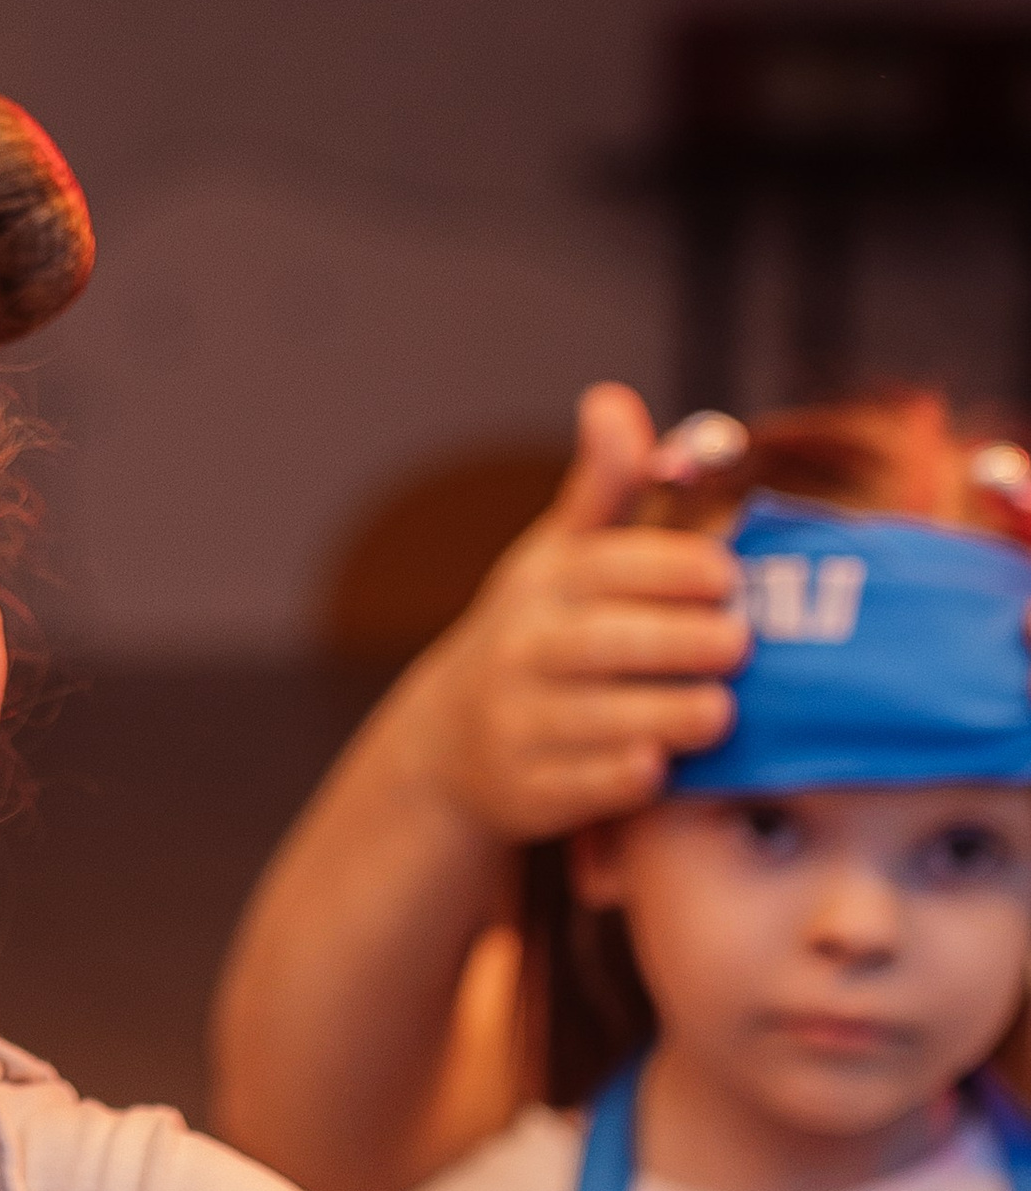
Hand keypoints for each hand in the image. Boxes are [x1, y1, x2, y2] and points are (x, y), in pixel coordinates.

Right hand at [407, 382, 747, 842]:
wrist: (450, 745)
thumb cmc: (538, 633)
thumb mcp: (559, 557)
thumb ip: (604, 488)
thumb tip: (612, 398)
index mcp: (543, 585)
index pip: (607, 566)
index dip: (673, 568)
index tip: (727, 576)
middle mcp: (521, 651)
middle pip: (606, 643)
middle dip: (679, 641)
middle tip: (740, 643)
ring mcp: (518, 724)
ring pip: (599, 718)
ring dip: (667, 714)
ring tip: (721, 710)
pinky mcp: (525, 792)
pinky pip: (580, 786)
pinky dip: (622, 778)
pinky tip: (662, 768)